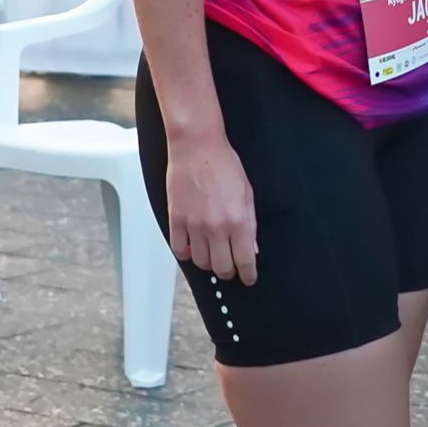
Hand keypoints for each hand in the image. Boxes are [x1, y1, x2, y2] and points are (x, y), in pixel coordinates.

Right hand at [165, 130, 257, 283]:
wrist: (197, 148)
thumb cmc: (224, 166)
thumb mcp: (248, 195)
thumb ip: (250, 225)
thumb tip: (252, 249)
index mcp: (239, 221)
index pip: (244, 260)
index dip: (248, 274)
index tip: (248, 278)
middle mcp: (216, 227)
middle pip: (221, 267)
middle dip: (228, 272)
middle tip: (230, 268)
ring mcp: (194, 225)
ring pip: (200, 262)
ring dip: (207, 262)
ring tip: (212, 254)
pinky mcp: (175, 219)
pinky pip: (179, 249)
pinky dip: (186, 253)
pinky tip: (192, 247)